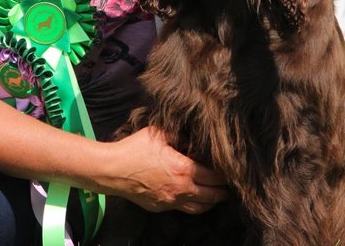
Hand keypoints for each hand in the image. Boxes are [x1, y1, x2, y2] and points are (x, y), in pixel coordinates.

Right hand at [107, 126, 228, 213]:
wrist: (113, 170)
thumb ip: (179, 135)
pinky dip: (195, 205)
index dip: (225, 174)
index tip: (231, 170)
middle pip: (212, 195)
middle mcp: (181, 189)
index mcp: (183, 169)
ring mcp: (171, 201)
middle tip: (229, 185)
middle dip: (223, 190)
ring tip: (217, 195)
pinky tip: (196, 198)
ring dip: (211, 201)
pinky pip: (184, 209)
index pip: (214, 176)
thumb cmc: (135, 149)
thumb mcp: (158, 134)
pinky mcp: (161, 208)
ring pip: (200, 208)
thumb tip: (193, 139)